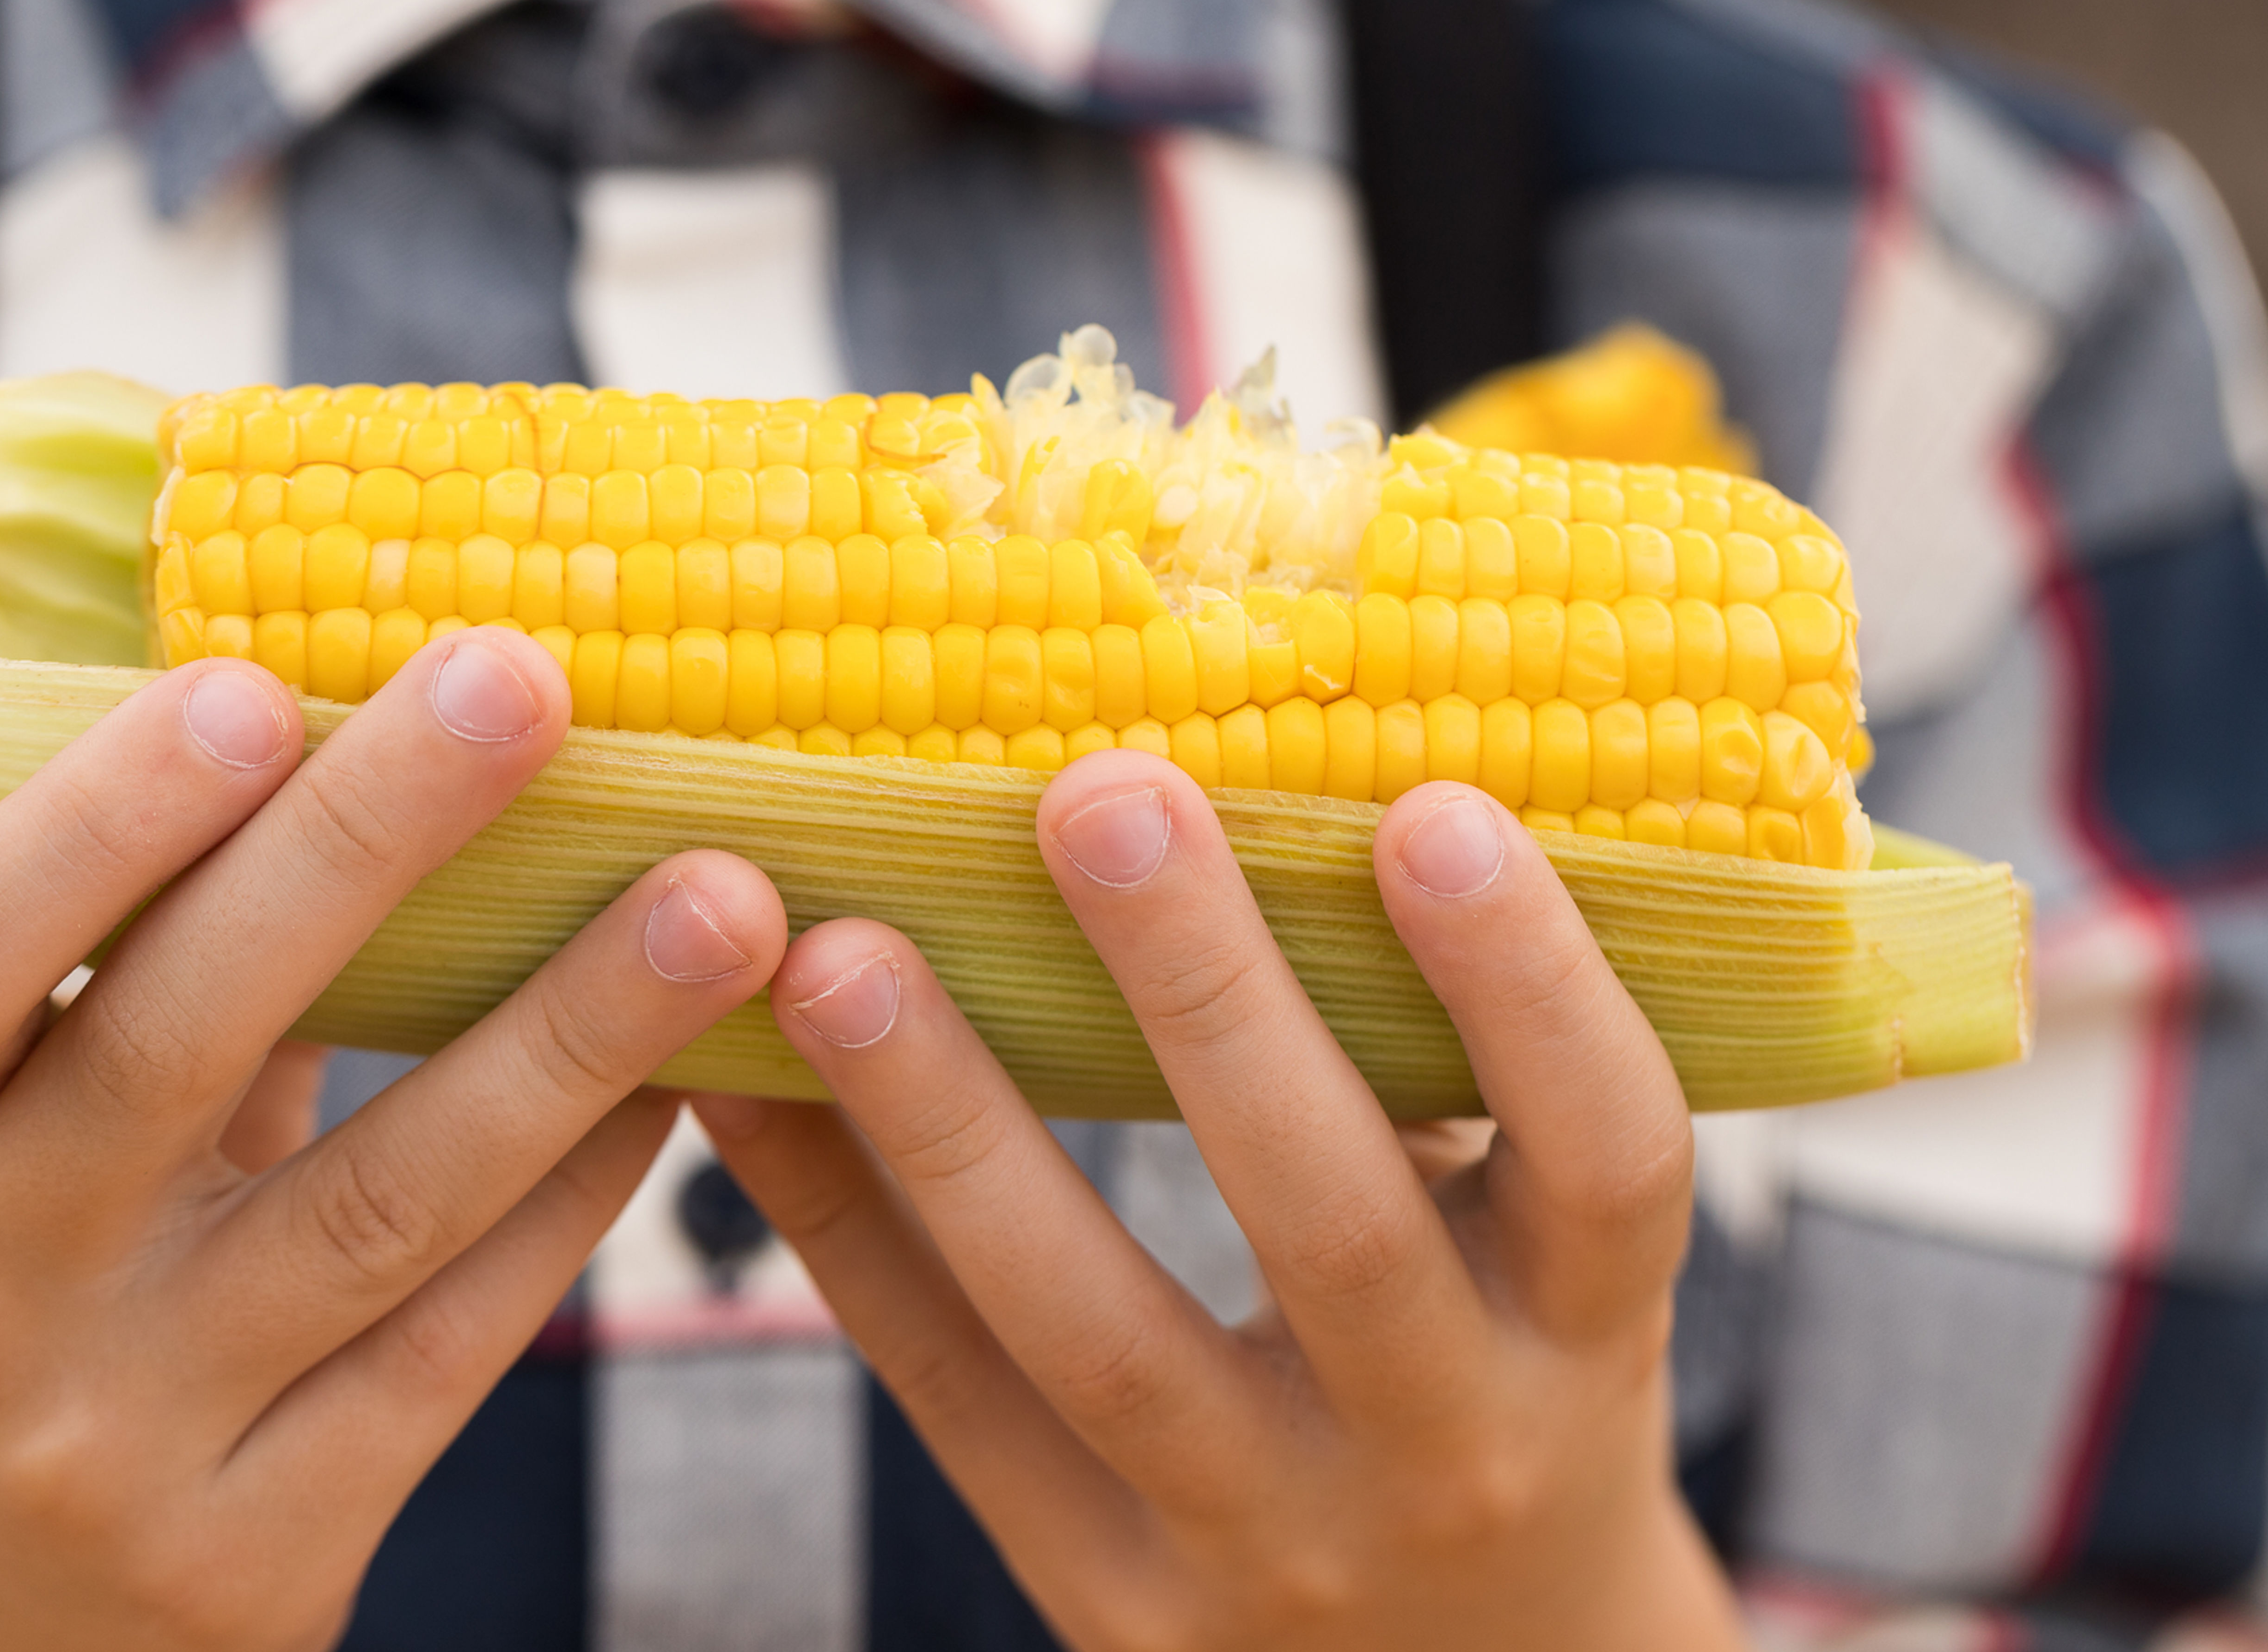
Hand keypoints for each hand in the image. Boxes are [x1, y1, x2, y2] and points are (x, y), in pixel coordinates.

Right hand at [0, 630, 787, 1651]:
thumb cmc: (27, 1288)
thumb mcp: (16, 1145)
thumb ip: (143, 978)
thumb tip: (363, 731)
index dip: (91, 822)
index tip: (254, 679)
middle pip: (177, 1045)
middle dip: (362, 847)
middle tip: (526, 683)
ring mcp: (122, 1439)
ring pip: (383, 1205)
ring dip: (569, 1033)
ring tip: (723, 899)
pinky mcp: (257, 1555)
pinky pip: (456, 1342)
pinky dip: (580, 1197)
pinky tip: (690, 1083)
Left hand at [693, 759, 1742, 1651]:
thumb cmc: (1498, 1374)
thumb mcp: (1535, 1259)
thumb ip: (1450, 1081)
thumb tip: (1307, 779)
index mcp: (1588, 1329)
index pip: (1609, 1158)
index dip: (1527, 988)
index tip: (1429, 809)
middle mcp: (1448, 1445)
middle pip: (1328, 1225)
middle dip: (1210, 1000)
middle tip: (1096, 793)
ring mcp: (1262, 1542)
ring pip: (1096, 1333)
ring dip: (954, 1127)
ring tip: (837, 953)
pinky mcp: (1105, 1598)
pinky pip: (953, 1394)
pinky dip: (839, 1229)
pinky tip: (740, 1084)